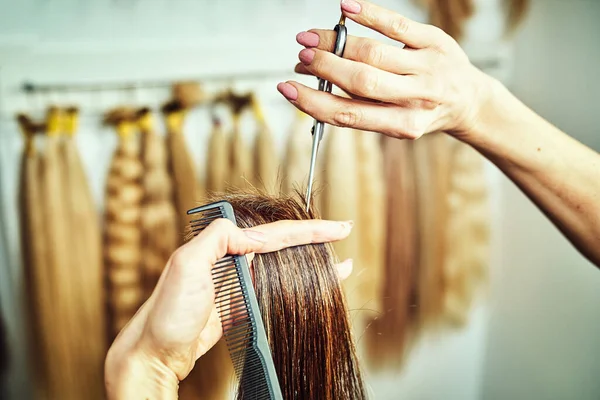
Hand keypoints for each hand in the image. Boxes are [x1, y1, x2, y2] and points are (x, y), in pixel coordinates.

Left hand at [105, 218, 353, 398]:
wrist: (153, 353)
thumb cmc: (166, 314)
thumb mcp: (186, 265)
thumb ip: (219, 237)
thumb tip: (253, 234)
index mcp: (219, 244)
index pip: (274, 233)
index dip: (307, 230)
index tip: (337, 228)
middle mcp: (228, 259)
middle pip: (280, 244)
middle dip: (312, 240)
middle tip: (342, 234)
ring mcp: (234, 282)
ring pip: (280, 265)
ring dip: (307, 261)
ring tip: (336, 262)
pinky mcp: (237, 305)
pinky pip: (272, 288)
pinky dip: (293, 284)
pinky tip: (309, 285)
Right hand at [277, 0, 492, 139]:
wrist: (468, 100)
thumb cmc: (421, 111)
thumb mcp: (393, 121)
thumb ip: (358, 105)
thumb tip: (313, 80)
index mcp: (402, 125)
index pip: (349, 115)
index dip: (313, 102)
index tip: (286, 89)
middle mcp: (417, 98)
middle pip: (362, 81)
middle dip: (324, 68)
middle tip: (301, 57)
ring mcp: (428, 68)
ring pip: (374, 53)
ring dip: (336, 44)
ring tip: (312, 39)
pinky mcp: (436, 41)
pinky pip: (397, 25)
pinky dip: (369, 15)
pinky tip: (346, 10)